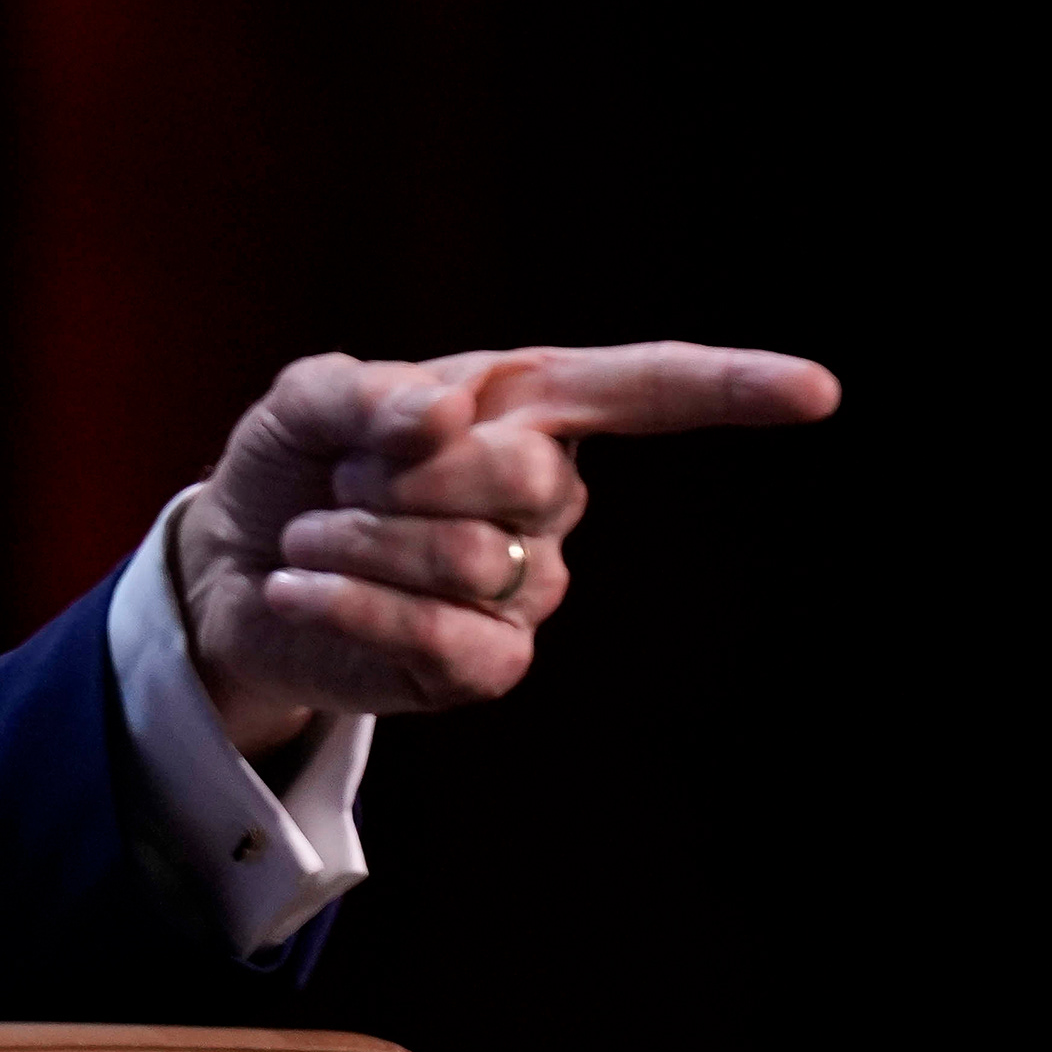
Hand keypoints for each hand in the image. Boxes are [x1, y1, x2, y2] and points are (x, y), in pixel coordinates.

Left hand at [179, 342, 837, 755]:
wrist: (233, 564)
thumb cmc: (295, 465)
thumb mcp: (307, 401)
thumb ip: (366, 392)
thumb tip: (446, 415)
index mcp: (525, 406)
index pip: (645, 389)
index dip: (729, 387)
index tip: (818, 391)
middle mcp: (549, 497)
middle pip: (523, 472)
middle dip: (401, 471)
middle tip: (343, 477)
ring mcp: (529, 587)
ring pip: (469, 558)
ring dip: (356, 537)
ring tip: (313, 531)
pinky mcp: (485, 664)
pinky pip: (442, 636)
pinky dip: (349, 601)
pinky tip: (298, 584)